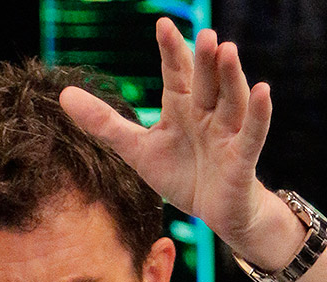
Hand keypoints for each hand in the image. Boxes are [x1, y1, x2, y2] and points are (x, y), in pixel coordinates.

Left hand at [60, 18, 296, 265]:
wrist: (215, 212)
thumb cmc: (181, 174)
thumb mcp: (136, 149)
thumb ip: (103, 123)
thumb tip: (63, 94)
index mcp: (182, 107)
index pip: (176, 74)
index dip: (170, 51)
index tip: (161, 24)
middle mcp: (207, 113)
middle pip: (205, 82)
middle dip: (204, 60)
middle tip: (203, 34)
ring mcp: (227, 133)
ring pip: (230, 99)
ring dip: (230, 75)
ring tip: (227, 50)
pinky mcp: (242, 157)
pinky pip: (253, 132)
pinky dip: (258, 113)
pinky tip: (263, 90)